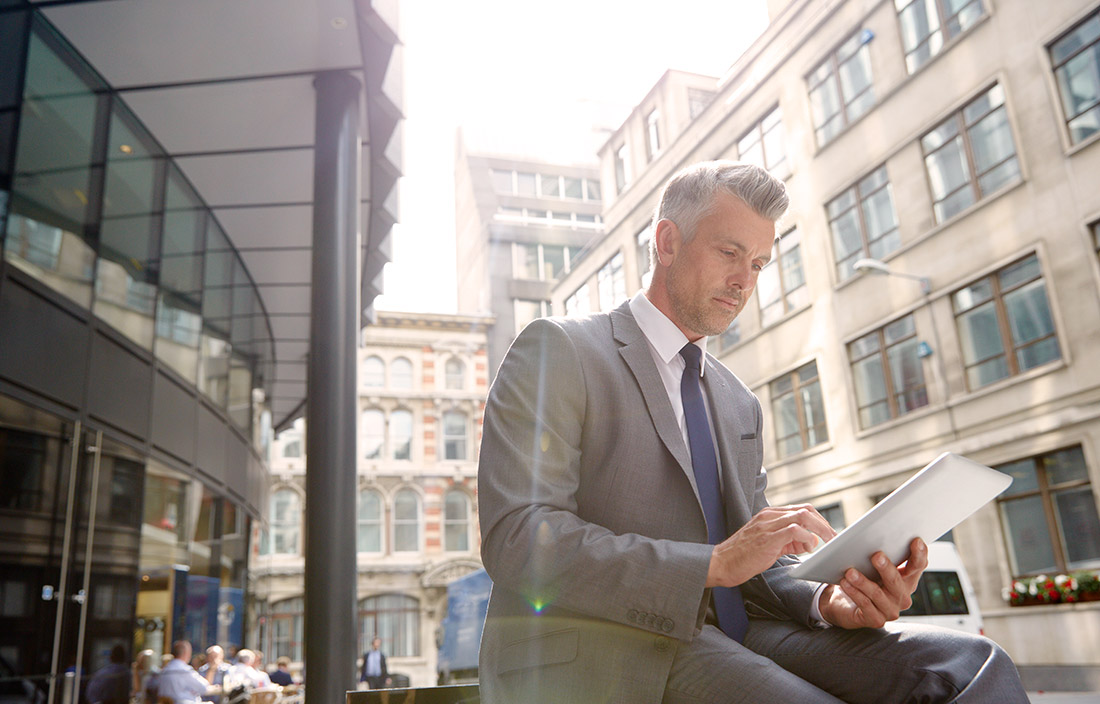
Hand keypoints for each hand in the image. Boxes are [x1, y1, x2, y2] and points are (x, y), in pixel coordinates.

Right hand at [707, 504, 836, 586]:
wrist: (722, 563)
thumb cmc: (744, 556)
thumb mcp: (769, 544)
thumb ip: (789, 540)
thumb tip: (809, 541)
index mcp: (770, 514)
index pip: (802, 509)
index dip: (819, 521)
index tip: (829, 534)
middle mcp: (769, 515)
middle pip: (806, 510)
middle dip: (824, 524)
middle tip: (834, 538)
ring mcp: (768, 524)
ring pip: (803, 516)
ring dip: (820, 529)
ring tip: (826, 543)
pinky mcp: (767, 537)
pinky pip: (795, 529)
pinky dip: (807, 537)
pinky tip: (808, 548)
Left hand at [819, 537, 928, 628]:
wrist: (844, 604)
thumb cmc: (860, 578)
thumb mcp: (865, 562)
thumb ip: (863, 548)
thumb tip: (845, 529)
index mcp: (906, 579)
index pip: (917, 566)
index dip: (919, 554)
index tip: (915, 540)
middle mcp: (902, 596)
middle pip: (897, 581)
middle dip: (887, 568)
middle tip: (876, 555)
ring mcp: (890, 610)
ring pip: (878, 594)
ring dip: (863, 582)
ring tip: (850, 571)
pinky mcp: (876, 620)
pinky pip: (865, 605)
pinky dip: (855, 593)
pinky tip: (845, 583)